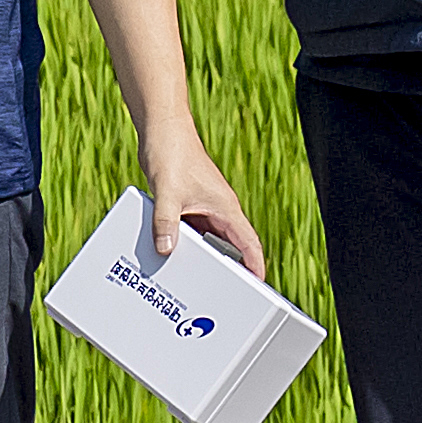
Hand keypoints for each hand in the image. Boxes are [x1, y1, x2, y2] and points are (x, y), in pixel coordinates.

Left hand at [138, 138, 264, 280]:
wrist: (161, 130)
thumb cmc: (172, 153)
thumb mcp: (167, 193)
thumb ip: (165, 222)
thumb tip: (165, 248)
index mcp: (225, 207)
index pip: (249, 242)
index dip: (256, 264)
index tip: (260, 285)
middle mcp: (218, 208)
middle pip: (230, 244)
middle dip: (231, 267)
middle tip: (227, 292)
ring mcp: (204, 206)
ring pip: (210, 238)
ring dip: (207, 255)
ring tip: (201, 278)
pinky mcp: (188, 202)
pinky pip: (193, 229)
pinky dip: (188, 241)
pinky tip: (176, 251)